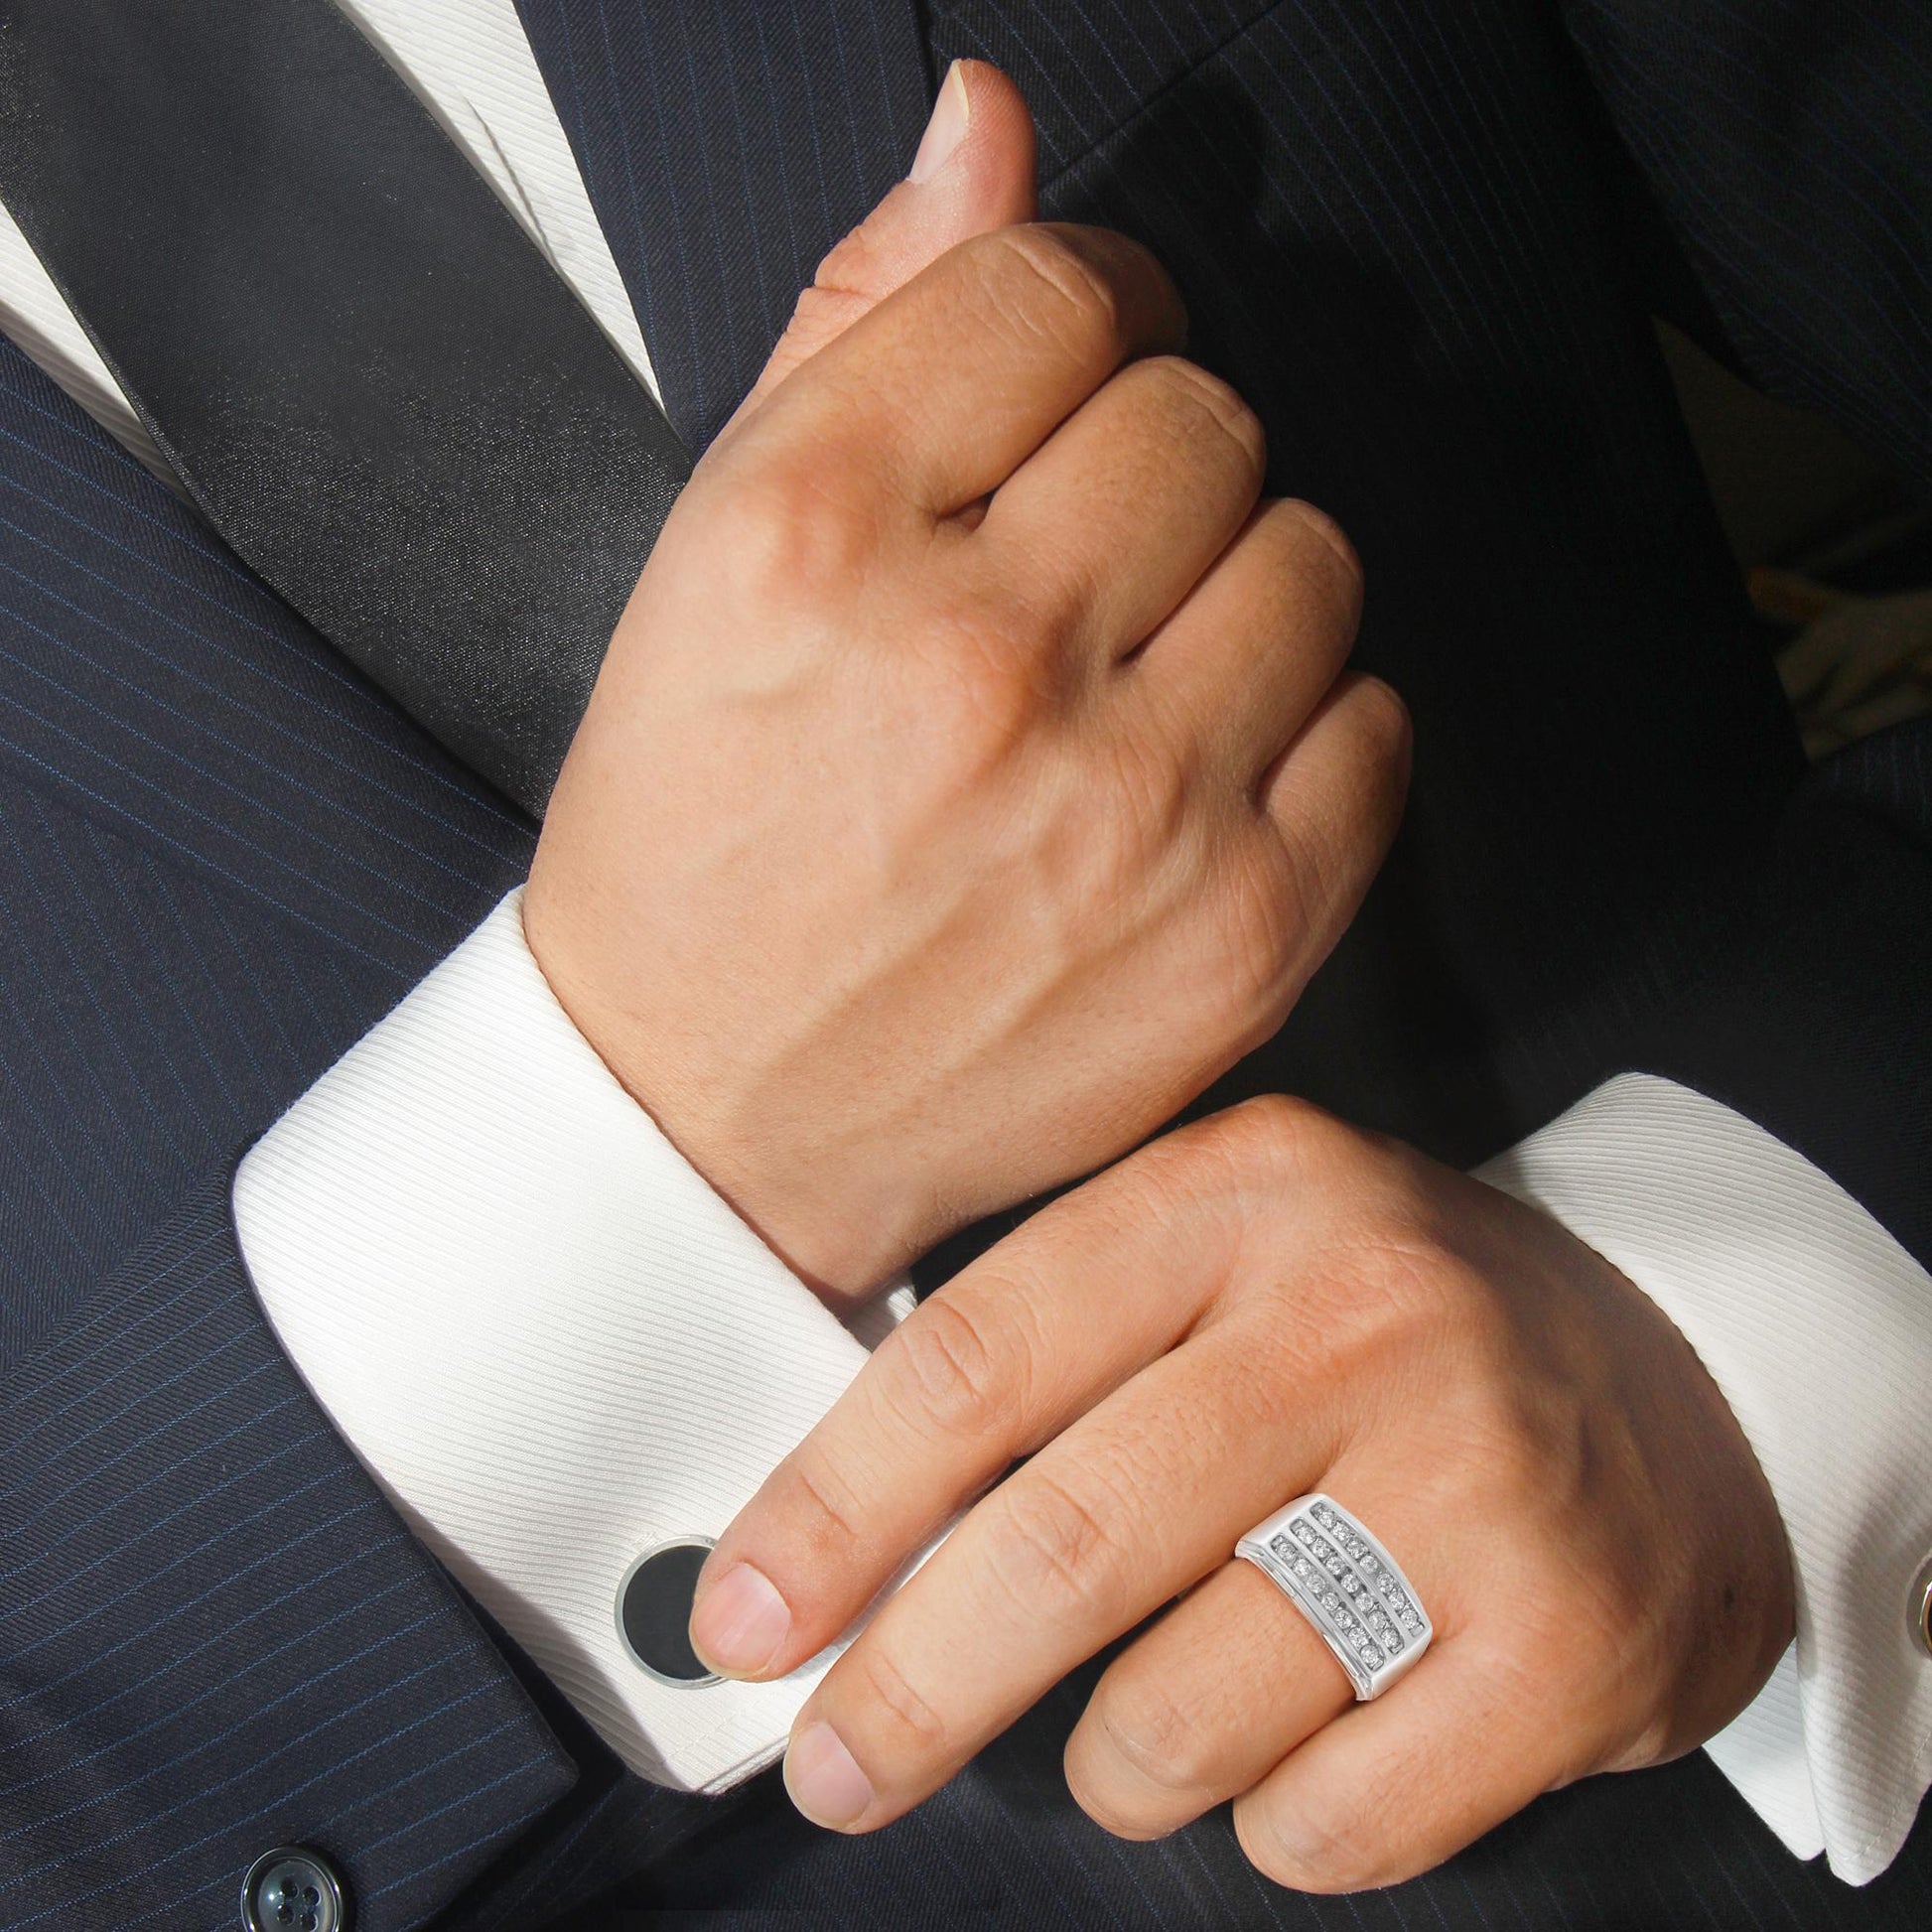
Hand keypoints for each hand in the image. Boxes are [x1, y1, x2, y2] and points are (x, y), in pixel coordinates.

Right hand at [524, 65, 1407, 1302]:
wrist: (709, 1113)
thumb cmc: (697, 838)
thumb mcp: (712, 555)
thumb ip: (859, 318)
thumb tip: (988, 124)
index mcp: (820, 532)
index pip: (1062, 287)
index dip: (1084, 311)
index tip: (1072, 372)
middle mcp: (982, 659)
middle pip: (1207, 410)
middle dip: (1150, 460)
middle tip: (1077, 560)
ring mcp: (1127, 804)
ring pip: (1313, 551)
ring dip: (1238, 584)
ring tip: (1132, 671)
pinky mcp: (1237, 929)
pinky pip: (1376, 722)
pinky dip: (1305, 726)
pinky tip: (1193, 771)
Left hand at [696, 1096, 1793, 1889]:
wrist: (1685, 1375)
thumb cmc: (1385, 1333)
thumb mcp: (1225, 1257)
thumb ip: (1047, 1353)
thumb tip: (828, 1539)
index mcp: (1242, 1191)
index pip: (980, 1355)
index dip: (836, 1506)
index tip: (748, 1616)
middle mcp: (1360, 1313)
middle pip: (1065, 1543)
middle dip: (912, 1688)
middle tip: (838, 1766)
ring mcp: (1476, 1477)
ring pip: (1179, 1710)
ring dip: (1120, 1761)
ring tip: (1152, 1718)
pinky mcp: (1568, 1643)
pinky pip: (1322, 1821)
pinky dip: (1270, 1818)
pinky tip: (1309, 1737)